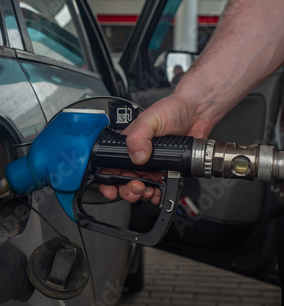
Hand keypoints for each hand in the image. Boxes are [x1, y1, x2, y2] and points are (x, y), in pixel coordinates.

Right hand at [99, 93, 214, 203]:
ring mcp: (154, 166)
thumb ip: (139, 136)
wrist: (197, 113)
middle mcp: (140, 157)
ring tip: (149, 189)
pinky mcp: (168, 171)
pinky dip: (159, 195)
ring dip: (143, 194)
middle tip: (136, 187)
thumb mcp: (150, 118)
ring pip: (141, 188)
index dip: (108, 180)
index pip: (111, 166)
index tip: (112, 188)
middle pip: (124, 182)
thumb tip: (136, 155)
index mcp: (130, 145)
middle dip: (127, 190)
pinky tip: (160, 191)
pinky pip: (160, 189)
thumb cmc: (172, 109)